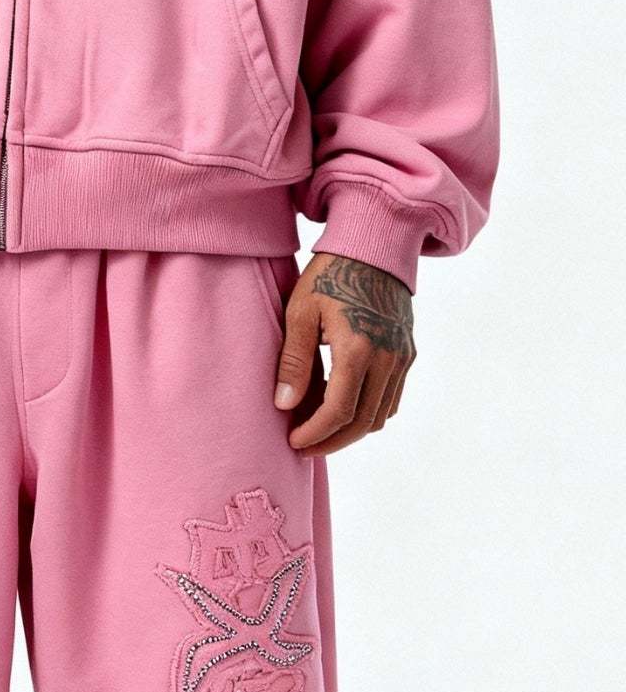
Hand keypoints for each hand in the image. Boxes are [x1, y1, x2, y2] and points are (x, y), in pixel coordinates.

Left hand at [274, 253, 414, 457]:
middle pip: (362, 423)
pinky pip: (391, 399)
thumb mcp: (301, 312)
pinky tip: (343, 409)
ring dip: (350, 431)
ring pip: (380, 416)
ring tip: (320, 430)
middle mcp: (387, 358)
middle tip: (305, 447)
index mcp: (358, 349)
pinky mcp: (407, 353)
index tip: (294, 442)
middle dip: (331, 442)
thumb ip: (293, 361)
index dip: (315, 435)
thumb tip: (284, 405)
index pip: (338, 413)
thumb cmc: (331, 273)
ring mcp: (402, 357)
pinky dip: (368, 413)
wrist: (376, 244)